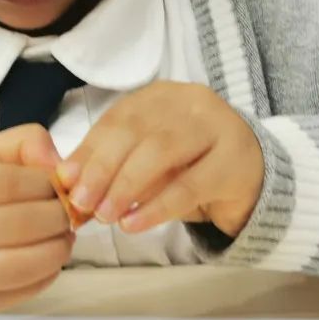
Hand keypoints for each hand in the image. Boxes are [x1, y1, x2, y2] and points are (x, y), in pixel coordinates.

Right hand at [0, 125, 72, 318]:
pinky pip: (17, 293)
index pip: (6, 183)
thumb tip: (57, 162)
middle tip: (69, 213)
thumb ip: (20, 145)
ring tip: (64, 237)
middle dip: (57, 218)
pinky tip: (49, 261)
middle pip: (17, 225)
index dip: (44, 184)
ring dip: (57, 250)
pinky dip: (46, 276)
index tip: (59, 186)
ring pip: (19, 265)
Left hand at [57, 82, 264, 237]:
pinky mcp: (235, 161)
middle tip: (81, 202)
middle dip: (103, 167)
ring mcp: (217, 127)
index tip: (65, 180)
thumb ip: (110, 166)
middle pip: (137, 130)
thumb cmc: (190, 168)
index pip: (117, 118)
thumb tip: (66, 183)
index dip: (88, 149)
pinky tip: (133, 224)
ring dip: (126, 185)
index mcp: (161, 95)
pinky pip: (189, 185)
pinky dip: (156, 206)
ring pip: (162, 151)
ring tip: (105, 216)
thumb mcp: (148, 161)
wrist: (254, 179)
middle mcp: (190, 101)